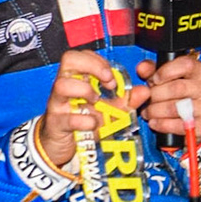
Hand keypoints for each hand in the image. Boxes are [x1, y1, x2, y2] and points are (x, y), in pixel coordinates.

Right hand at [39, 50, 144, 168]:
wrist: (63, 145)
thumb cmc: (83, 121)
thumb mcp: (108, 110)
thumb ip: (127, 100)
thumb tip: (144, 91)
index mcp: (77, 79)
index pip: (82, 55)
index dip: (99, 61)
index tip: (112, 78)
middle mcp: (64, 87)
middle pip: (69, 59)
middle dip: (93, 66)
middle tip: (108, 84)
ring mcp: (57, 104)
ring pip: (62, 85)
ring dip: (85, 91)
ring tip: (96, 102)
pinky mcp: (56, 123)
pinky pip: (67, 117)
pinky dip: (83, 120)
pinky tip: (92, 124)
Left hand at [137, 55, 200, 138]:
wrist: (191, 117)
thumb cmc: (178, 93)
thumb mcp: (164, 77)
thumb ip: (152, 70)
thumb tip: (142, 68)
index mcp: (200, 71)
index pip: (186, 65)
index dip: (166, 72)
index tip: (153, 79)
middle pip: (178, 88)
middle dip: (156, 94)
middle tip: (146, 98)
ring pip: (176, 108)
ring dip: (155, 111)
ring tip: (147, 111)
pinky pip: (179, 125)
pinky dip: (162, 125)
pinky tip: (154, 122)